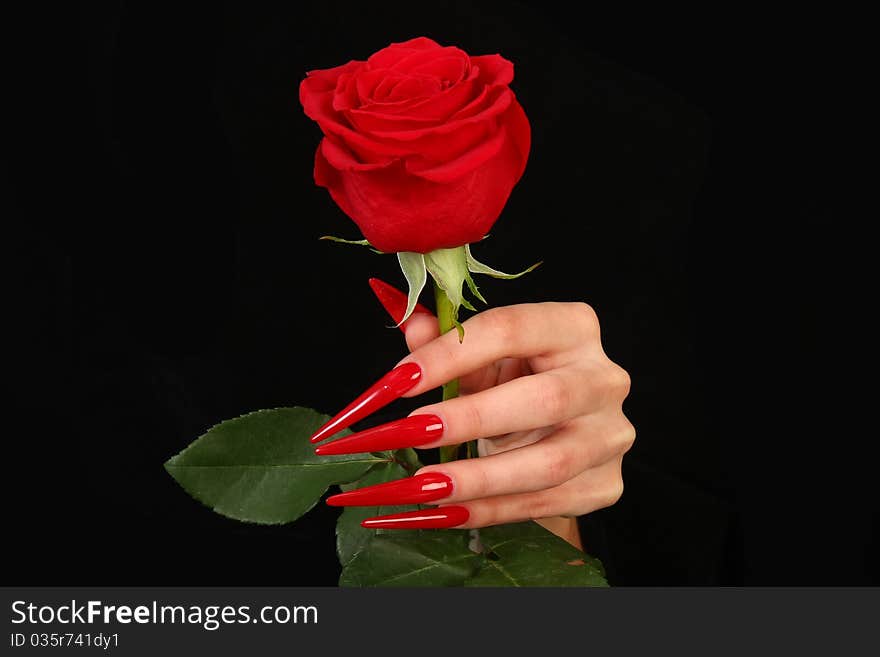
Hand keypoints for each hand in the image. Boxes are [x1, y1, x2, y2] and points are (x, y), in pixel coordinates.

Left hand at [311, 279, 633, 547]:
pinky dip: (488, 511)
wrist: (558, 437)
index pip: (511, 329)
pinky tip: (442, 513)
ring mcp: (610, 436)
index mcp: (574, 328)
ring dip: (477, 478)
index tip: (397, 380)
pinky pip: (543, 504)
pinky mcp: (605, 485)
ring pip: (549, 464)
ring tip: (421, 485)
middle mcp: (604, 379)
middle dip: (472, 418)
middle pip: (546, 399)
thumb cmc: (514, 384)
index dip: (450, 353)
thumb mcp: (480, 358)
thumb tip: (399, 313)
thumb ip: (443, 337)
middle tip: (411, 432)